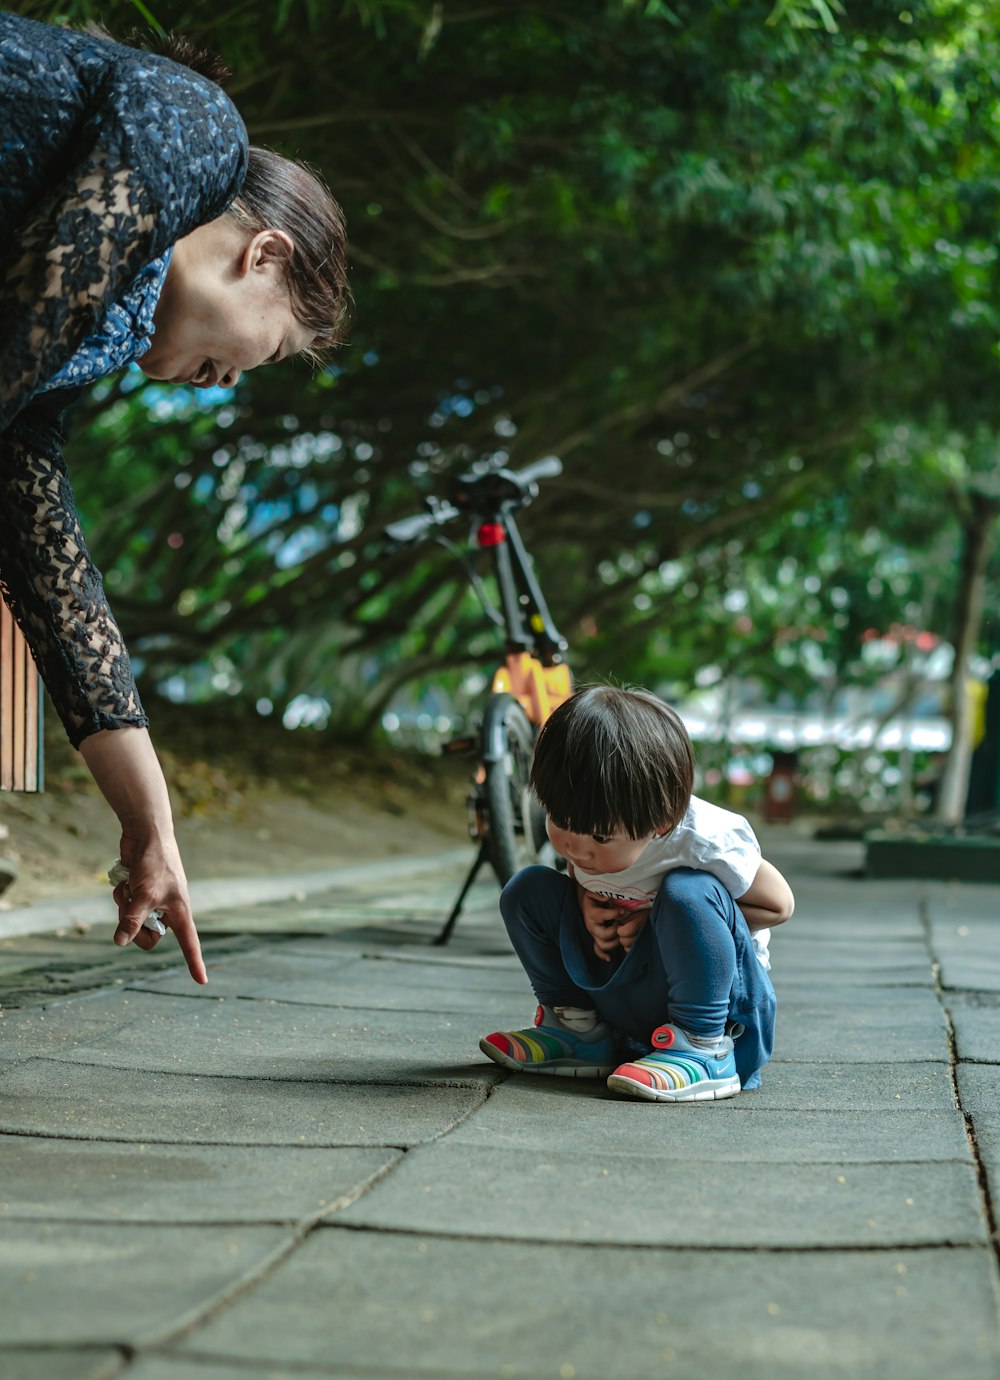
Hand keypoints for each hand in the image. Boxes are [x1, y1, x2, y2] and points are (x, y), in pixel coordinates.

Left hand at [79, 727, 205, 984]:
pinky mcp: (140, 892)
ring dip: (125, 907)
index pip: (189, 944)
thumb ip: (133, 920)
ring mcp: (153, 901)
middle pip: (150, 938)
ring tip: (127, 888)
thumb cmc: (154, 863)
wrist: (146, 834)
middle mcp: (168, 910)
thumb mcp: (144, 895)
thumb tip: (120, 942)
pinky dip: (122, 896)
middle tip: (128, 909)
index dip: (194, 963)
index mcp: (179, 912)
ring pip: (133, 922)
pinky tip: (124, 881)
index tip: (201, 982)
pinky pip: (126, 907)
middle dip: (134, 926)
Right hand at [577, 886, 645, 961]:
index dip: (614, 914)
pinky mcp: (595, 938)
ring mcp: (594, 933)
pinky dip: (603, 955)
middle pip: (604, 934)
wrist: (587, 904)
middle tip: (622, 925)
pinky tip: (610, 958)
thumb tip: (607, 897)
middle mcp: (592, 925)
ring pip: (602, 944)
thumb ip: (599, 894)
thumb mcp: (593, 892)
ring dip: (614, 943)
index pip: (603, 916)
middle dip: (615, 931)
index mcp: (592, 913)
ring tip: (621, 935)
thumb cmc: (594, 897)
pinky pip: (597, 950)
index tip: (624, 911)